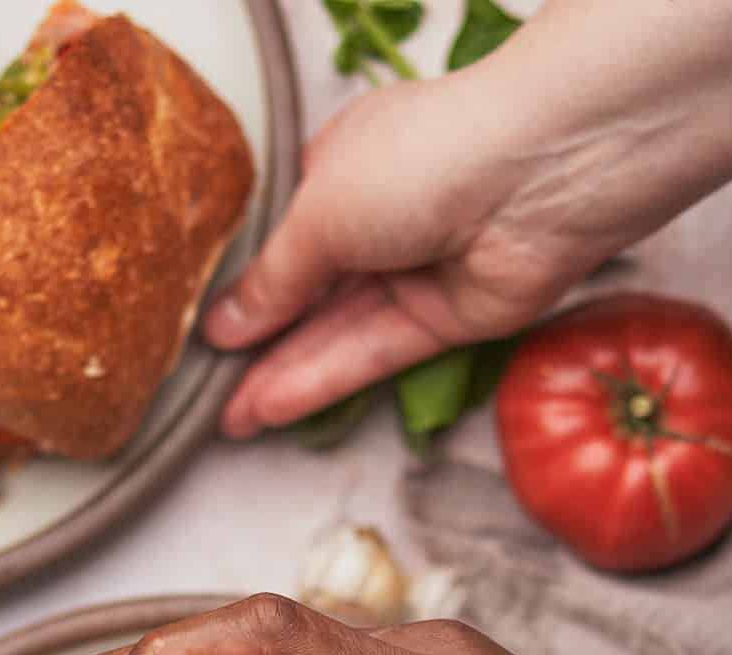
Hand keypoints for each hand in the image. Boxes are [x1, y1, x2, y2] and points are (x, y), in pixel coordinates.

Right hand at [204, 0, 731, 437]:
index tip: (195, 329)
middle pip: (304, 294)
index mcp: (340, 167)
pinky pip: (368, 357)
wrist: (536, 176)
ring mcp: (409, 272)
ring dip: (279, 376)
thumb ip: (270, 280)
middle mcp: (375, 220)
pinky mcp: (440, 320)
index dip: (239, 284)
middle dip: (254, 345)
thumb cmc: (419, 159)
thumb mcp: (318, 212)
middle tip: (202, 394)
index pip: (279, 235)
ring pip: (332, 334)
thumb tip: (221, 328)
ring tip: (225, 419)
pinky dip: (321, 381)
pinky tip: (270, 408)